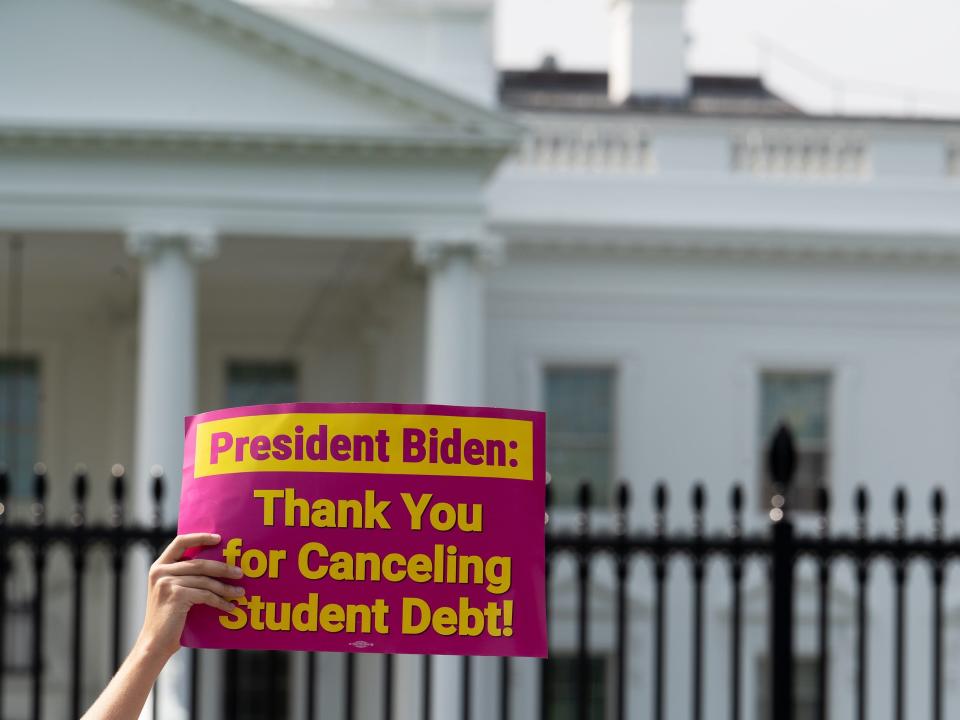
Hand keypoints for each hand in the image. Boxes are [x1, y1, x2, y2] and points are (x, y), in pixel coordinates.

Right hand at [136, 533, 243, 660]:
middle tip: (240, 573)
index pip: (180, 542)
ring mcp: (167, 582)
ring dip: (226, 588)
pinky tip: (230, 607)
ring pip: (205, 580)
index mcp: (159, 566)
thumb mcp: (174, 590)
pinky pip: (205, 595)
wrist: (155, 642)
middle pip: (200, 563)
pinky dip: (221, 602)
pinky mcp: (176, 595)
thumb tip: (218, 566)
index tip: (219, 538)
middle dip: (223, 568)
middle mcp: (160, 571)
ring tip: (240, 593)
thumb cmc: (169, 617)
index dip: (200, 537)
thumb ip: (186, 576)